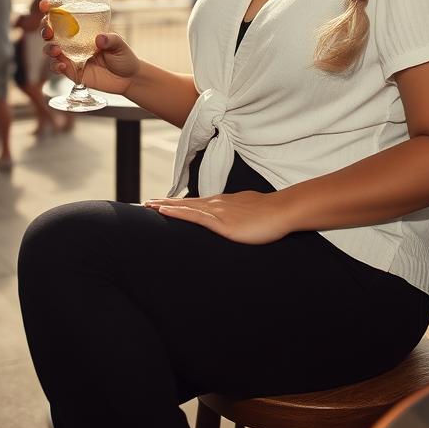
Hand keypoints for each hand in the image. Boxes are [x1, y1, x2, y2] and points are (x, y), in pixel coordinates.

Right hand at [40, 0, 139, 95]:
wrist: (128, 79)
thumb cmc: (124, 56)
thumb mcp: (120, 44)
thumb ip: (111, 40)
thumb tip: (99, 38)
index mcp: (82, 29)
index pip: (62, 16)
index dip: (50, 9)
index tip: (45, 5)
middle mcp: (73, 41)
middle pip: (50, 31)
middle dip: (45, 28)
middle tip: (49, 32)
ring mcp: (70, 56)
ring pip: (49, 49)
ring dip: (49, 48)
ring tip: (57, 51)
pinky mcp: (71, 71)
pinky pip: (56, 67)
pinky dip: (56, 66)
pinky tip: (63, 66)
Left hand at [142, 191, 292, 243]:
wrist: (282, 211)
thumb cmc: (271, 215)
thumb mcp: (251, 214)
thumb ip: (240, 218)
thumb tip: (237, 224)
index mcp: (223, 204)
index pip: (196, 203)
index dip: (178, 204)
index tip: (163, 203)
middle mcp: (217, 204)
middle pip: (186, 203)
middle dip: (165, 203)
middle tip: (146, 203)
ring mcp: (217, 212)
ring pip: (185, 207)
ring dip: (165, 207)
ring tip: (148, 206)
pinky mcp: (220, 222)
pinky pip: (193, 216)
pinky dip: (177, 213)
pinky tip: (164, 212)